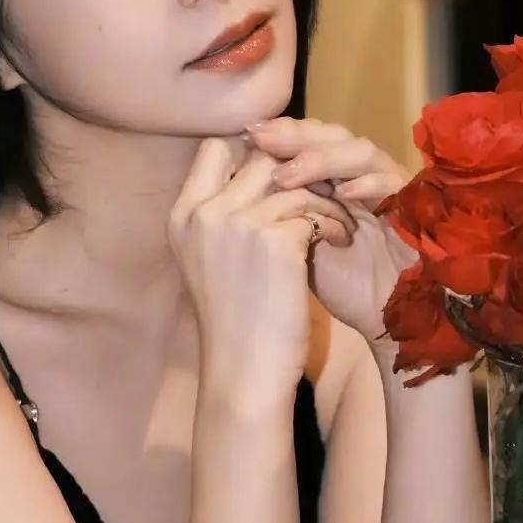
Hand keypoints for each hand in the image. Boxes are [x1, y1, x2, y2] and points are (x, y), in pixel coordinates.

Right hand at [168, 137, 358, 393]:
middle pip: (260, 157)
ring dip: (324, 197)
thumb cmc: (234, 322)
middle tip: (322, 192)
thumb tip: (262, 172)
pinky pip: (315, 210)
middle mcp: (205, 212)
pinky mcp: (274, 241)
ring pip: (295, 180)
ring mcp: (237, 223)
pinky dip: (333, 222)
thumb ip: (222, 216)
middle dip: (298, 171)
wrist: (244, 373)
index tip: (281, 178)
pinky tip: (340, 240)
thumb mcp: (208, 260)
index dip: (253, 155)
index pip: (214, 149)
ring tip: (338, 220)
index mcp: (182, 215)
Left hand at [243, 118, 417, 346]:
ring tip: (287, 175)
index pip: (309, 137)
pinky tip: (341, 194)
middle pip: (332, 135)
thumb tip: (231, 180)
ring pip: (360, 150)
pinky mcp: (414, 206)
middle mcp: (363, 173)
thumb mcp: (297, 240)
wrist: (385, 319)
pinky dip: (368, 184)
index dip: (280, 133)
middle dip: (295, 136)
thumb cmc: (340, 281)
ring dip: (322, 159)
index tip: (246, 134)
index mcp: (335, 176)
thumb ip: (276, 208)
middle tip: (262, 139)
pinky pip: (394, 182)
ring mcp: (390, 185)